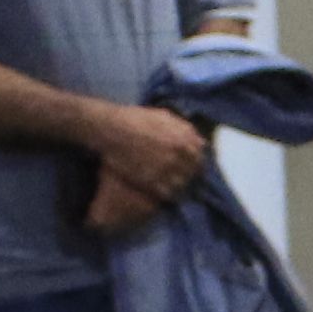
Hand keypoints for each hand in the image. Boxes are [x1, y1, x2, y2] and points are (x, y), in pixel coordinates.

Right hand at [79, 102, 213, 234]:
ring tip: (171, 183)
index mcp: (185, 138)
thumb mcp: (165, 117)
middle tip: (180, 175)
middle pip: (193, 172)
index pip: (200, 156)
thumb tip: (200, 141)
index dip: (195, 161)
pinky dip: (169, 194)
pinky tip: (162, 190)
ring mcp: (167, 170)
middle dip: (189, 173)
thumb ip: (184, 129)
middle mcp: (180, 155)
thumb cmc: (136, 119)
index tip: (189, 164)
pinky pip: (169, 194)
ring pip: (183, 185)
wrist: (112, 129)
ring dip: (180, 185)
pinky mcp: (153, 182)